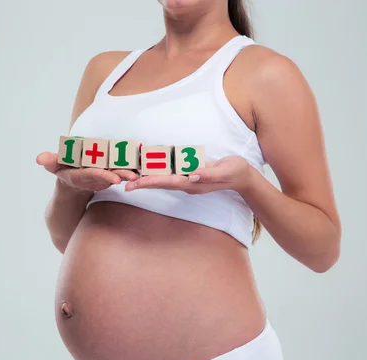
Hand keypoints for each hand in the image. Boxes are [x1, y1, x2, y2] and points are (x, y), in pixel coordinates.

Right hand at [36, 152, 138, 192]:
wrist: (72, 182)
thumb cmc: (62, 169)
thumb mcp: (54, 165)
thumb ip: (49, 160)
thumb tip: (39, 158)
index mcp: (81, 174)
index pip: (93, 174)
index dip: (103, 176)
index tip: (113, 178)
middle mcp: (94, 176)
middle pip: (109, 176)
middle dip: (120, 176)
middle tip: (132, 177)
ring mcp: (103, 176)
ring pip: (117, 174)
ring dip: (128, 175)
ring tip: (139, 174)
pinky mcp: (110, 173)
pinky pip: (121, 171)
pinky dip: (131, 170)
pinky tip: (142, 168)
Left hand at [125, 156, 253, 193]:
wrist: (243, 177)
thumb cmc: (235, 172)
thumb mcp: (225, 171)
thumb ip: (208, 174)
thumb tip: (191, 175)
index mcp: (193, 183)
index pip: (167, 182)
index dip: (150, 182)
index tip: (134, 184)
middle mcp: (187, 183)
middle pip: (160, 183)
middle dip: (142, 183)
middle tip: (123, 184)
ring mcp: (188, 180)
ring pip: (163, 179)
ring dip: (147, 178)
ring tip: (129, 177)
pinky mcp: (190, 174)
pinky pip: (170, 173)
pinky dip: (157, 171)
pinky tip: (147, 168)